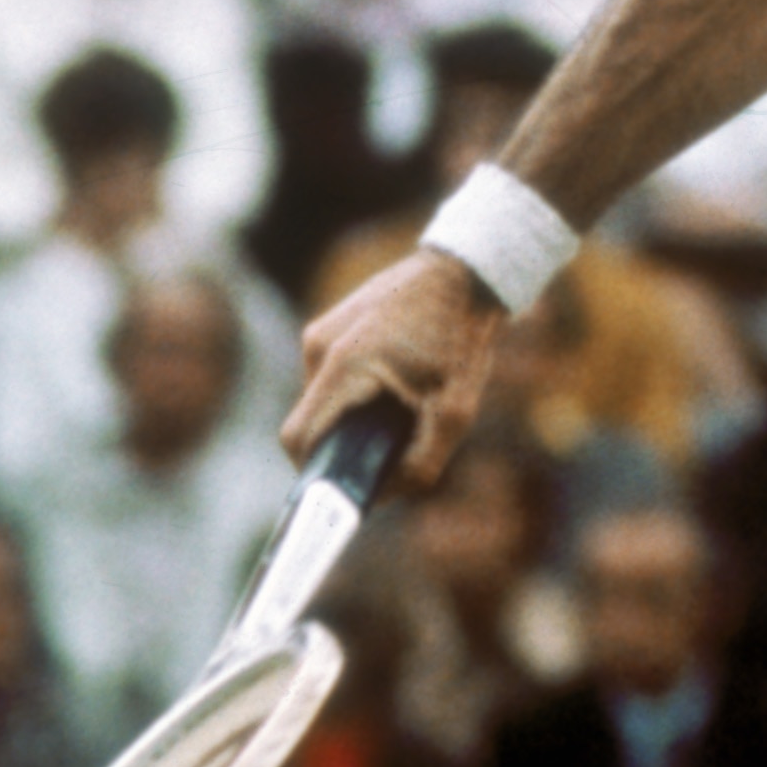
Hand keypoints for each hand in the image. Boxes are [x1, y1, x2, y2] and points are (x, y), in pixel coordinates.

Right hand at [283, 247, 502, 486]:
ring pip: (320, 401)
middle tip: (387, 459)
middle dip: (341, 449)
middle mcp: (320, 345)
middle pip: (310, 422)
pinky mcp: (330, 326)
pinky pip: (329, 378)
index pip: (299, 438)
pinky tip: (393, 393)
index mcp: (344, 364)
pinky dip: (353, 397)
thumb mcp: (456, 410)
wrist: (467, 269)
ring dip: (350, 420)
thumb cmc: (464, 336)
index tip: (342, 494)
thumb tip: (384, 497)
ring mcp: (321, 331)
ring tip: (399, 417)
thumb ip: (422, 463)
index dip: (314, 475)